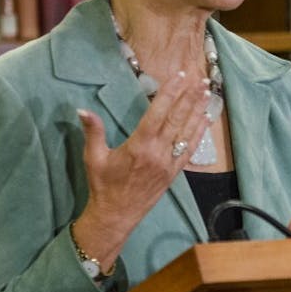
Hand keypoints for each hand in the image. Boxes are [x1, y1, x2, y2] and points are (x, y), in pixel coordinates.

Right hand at [72, 71, 210, 265]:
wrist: (117, 215)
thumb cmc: (103, 185)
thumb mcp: (94, 157)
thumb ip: (93, 131)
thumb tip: (82, 109)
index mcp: (139, 146)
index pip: (158, 113)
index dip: (170, 93)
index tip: (179, 77)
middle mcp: (158, 152)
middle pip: (178, 119)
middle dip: (190, 98)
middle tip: (201, 80)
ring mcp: (169, 163)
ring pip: (187, 132)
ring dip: (198, 111)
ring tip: (208, 93)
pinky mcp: (175, 172)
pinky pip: (190, 149)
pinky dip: (199, 133)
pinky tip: (206, 120)